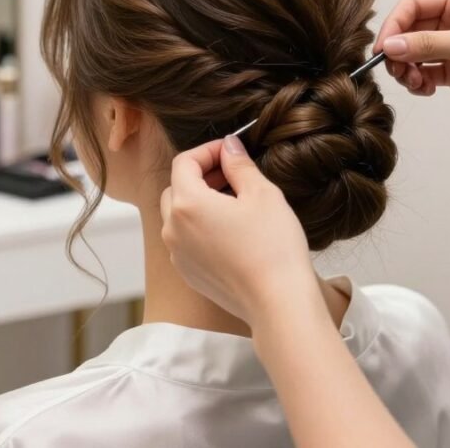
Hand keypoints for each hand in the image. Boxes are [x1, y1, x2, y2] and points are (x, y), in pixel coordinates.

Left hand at [160, 136, 320, 326]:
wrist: (277, 303)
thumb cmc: (273, 247)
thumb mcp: (262, 194)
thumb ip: (239, 164)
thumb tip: (228, 146)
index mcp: (186, 204)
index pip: (184, 162)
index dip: (207, 150)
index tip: (230, 151)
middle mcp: (172, 229)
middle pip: (176, 188)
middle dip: (200, 175)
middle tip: (231, 174)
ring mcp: (177, 254)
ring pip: (178, 216)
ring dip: (199, 201)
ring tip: (234, 202)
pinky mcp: (188, 273)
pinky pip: (185, 240)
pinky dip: (200, 227)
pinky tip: (231, 231)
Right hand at [375, 0, 449, 124]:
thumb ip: (428, 45)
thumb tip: (389, 47)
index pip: (413, 5)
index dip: (394, 26)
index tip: (382, 50)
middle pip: (409, 30)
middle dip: (398, 51)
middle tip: (396, 71)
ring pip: (413, 53)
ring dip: (406, 69)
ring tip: (414, 84)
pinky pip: (424, 72)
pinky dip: (417, 82)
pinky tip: (425, 90)